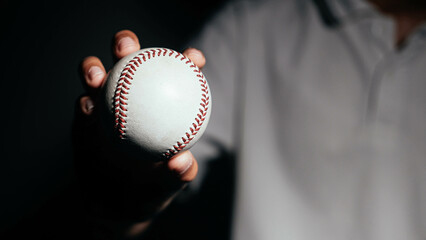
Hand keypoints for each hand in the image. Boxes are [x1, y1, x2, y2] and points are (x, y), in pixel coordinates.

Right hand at [73, 30, 206, 230]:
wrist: (116, 205)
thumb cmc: (150, 190)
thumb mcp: (167, 186)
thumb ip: (178, 175)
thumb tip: (183, 160)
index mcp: (160, 107)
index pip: (174, 76)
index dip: (185, 60)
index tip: (194, 58)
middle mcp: (132, 98)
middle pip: (127, 62)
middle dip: (124, 43)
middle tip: (127, 47)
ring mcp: (105, 106)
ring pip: (96, 77)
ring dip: (92, 68)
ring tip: (96, 75)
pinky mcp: (84, 121)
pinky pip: (82, 107)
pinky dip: (83, 104)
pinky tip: (87, 106)